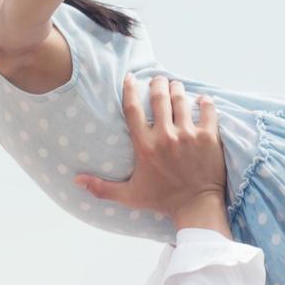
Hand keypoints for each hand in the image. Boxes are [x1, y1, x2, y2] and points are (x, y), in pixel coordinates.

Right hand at [77, 77, 226, 228]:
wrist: (195, 207)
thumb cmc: (162, 201)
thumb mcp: (129, 195)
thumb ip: (101, 187)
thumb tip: (76, 180)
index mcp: (145, 145)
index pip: (133, 109)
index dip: (130, 90)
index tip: (130, 78)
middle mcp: (166, 136)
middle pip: (159, 98)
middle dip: (158, 84)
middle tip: (158, 80)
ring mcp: (189, 135)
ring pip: (182, 101)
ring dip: (178, 89)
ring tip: (176, 85)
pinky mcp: (208, 137)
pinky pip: (208, 111)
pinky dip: (205, 102)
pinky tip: (202, 99)